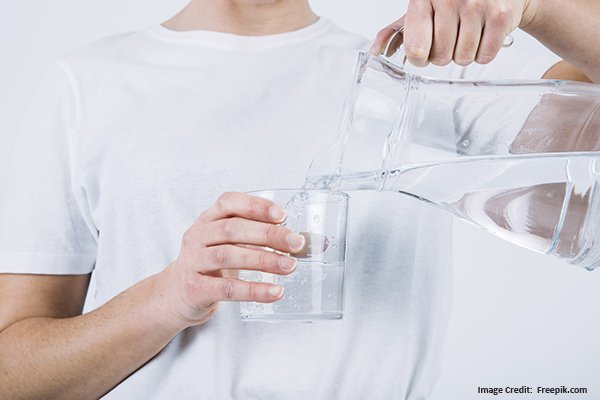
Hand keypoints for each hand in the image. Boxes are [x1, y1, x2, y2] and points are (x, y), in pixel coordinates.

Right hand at [155, 192, 304, 327]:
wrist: (177, 295)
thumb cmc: (212, 264)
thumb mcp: (227, 243)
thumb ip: (256, 236)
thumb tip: (300, 239)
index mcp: (208, 219)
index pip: (229, 202)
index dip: (256, 206)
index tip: (282, 214)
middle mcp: (197, 236)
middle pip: (232, 229)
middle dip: (268, 234)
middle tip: (296, 243)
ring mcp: (193, 262)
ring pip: (229, 256)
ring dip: (264, 260)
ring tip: (290, 266)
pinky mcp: (195, 289)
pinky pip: (227, 288)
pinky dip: (254, 290)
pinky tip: (274, 291)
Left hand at [371, 0, 537, 66]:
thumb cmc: (453, 0)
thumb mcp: (420, 9)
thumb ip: (396, 32)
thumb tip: (377, 51)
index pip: (416, 49)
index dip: (420, 57)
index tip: (424, 52)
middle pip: (441, 57)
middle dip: (444, 54)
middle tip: (451, 38)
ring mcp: (476, 6)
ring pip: (462, 59)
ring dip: (464, 54)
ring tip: (467, 34)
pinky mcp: (499, 16)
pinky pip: (484, 56)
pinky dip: (483, 53)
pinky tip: (482, 35)